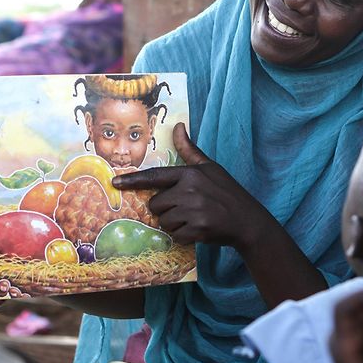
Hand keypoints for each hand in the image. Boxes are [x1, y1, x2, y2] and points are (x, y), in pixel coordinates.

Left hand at [112, 123, 276, 251]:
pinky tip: (199, 230)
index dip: (132, 180)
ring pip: (164, 222)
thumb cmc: (227, 192)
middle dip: (166, 210)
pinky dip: (185, 236)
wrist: (248, 221)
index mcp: (190, 174)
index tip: (115, 182)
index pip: (154, 176)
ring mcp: (194, 210)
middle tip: (187, 209)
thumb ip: (190, 150)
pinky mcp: (197, 229)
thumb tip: (178, 126)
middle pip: (155, 204)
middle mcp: (190, 190)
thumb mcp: (210, 167)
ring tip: (194, 218)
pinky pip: (176, 236)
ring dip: (175, 224)